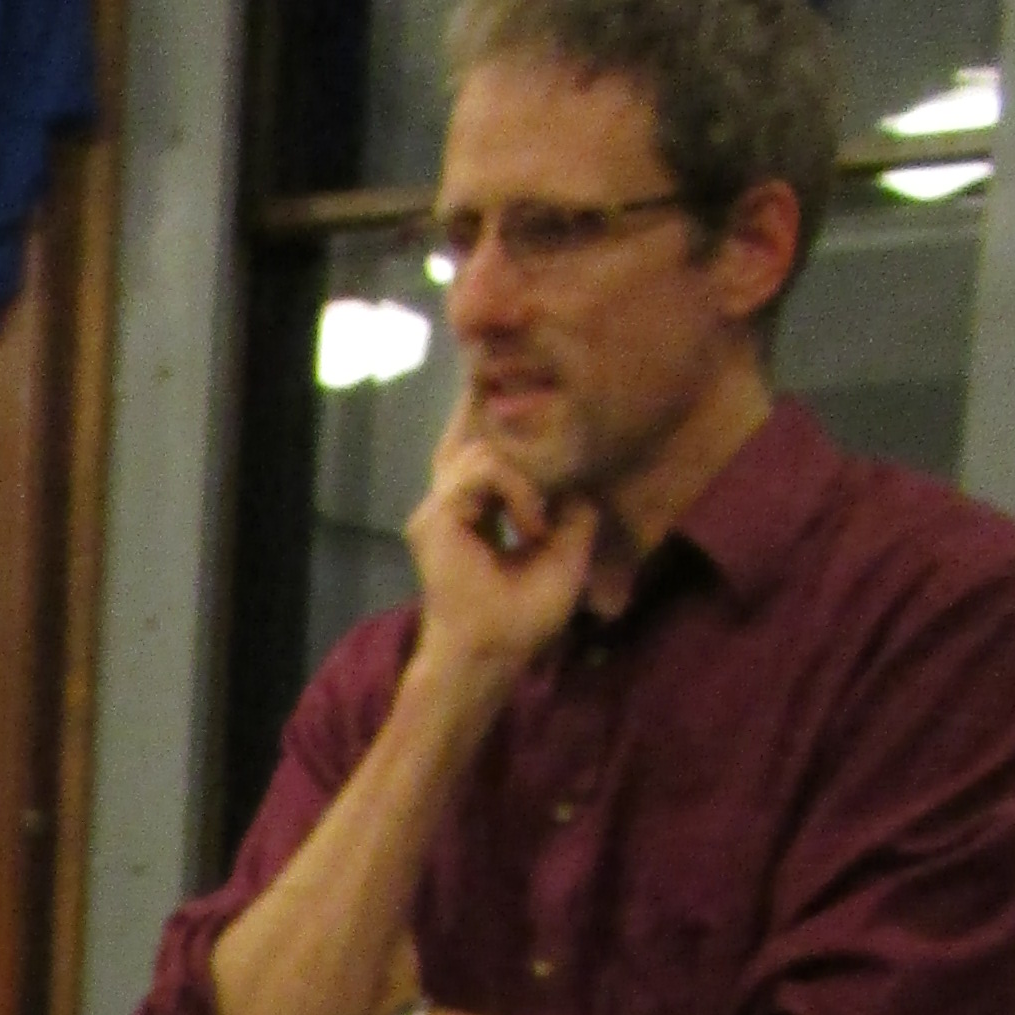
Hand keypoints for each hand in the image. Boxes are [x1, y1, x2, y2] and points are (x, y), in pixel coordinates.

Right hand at [405, 406, 595, 692]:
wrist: (492, 651)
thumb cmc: (523, 617)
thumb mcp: (566, 556)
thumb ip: (572, 515)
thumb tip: (580, 481)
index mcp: (473, 516)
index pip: (477, 458)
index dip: (483, 422)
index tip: (491, 384)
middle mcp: (449, 508)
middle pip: (463, 441)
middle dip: (475, 403)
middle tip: (484, 363)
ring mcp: (437, 511)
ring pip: (480, 454)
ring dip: (523, 482)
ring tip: (538, 524)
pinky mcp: (434, 518)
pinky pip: (481, 474)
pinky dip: (516, 493)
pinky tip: (530, 525)